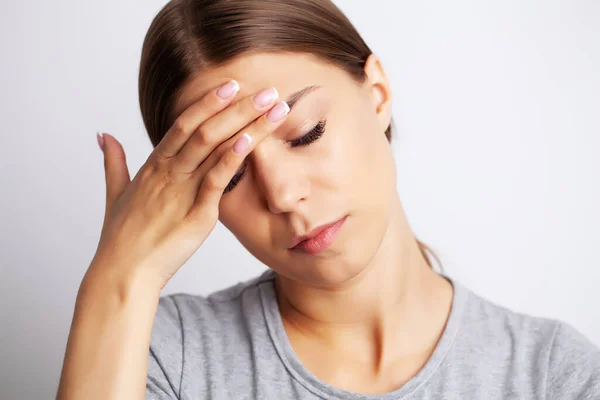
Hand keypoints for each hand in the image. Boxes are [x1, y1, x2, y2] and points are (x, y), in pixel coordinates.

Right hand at [89, 81, 289, 288]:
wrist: (124, 272)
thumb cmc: (121, 237)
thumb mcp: (116, 193)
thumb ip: (114, 162)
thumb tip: (105, 135)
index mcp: (153, 165)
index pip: (183, 123)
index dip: (208, 102)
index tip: (231, 86)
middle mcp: (168, 171)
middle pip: (205, 128)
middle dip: (238, 107)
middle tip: (267, 91)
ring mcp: (182, 190)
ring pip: (214, 146)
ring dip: (247, 124)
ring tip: (275, 109)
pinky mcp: (196, 213)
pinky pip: (216, 179)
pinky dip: (232, 158)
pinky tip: (250, 141)